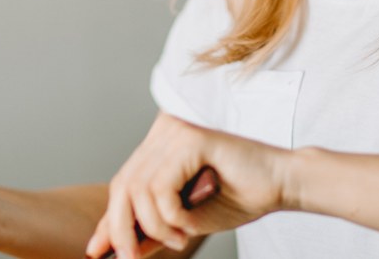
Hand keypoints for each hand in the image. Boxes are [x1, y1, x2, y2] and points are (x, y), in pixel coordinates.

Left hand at [86, 112, 291, 258]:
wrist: (282, 185)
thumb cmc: (238, 198)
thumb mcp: (184, 220)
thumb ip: (151, 228)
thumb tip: (114, 247)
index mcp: (160, 146)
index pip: (123, 183)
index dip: (109, 219)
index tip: (96, 250)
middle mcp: (162, 133)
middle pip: (123, 185)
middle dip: (122, 229)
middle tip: (131, 258)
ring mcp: (175, 132)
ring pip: (138, 190)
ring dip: (155, 226)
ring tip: (180, 240)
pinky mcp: (190, 139)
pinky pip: (160, 188)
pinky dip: (170, 216)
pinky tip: (189, 225)